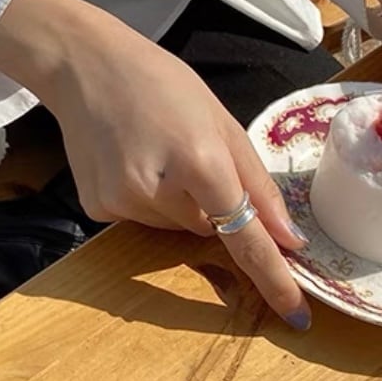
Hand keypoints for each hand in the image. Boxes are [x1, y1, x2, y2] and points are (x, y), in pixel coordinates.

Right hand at [0, 0, 311, 328]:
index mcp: (199, 161)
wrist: (84, 64)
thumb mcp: (219, 119)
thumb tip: (288, 240)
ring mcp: (122, 202)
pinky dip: (141, 198)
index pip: (245, 238)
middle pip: (206, 227)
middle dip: (207, 201)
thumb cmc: (160, 82)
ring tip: (151, 149)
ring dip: (173, 200)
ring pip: (172, 226)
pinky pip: (138, 219)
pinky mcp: (96, 207)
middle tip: (184, 150)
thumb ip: (256, 182)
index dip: (274, 278)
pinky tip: (125, 158)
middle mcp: (159, 190)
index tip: (297, 316)